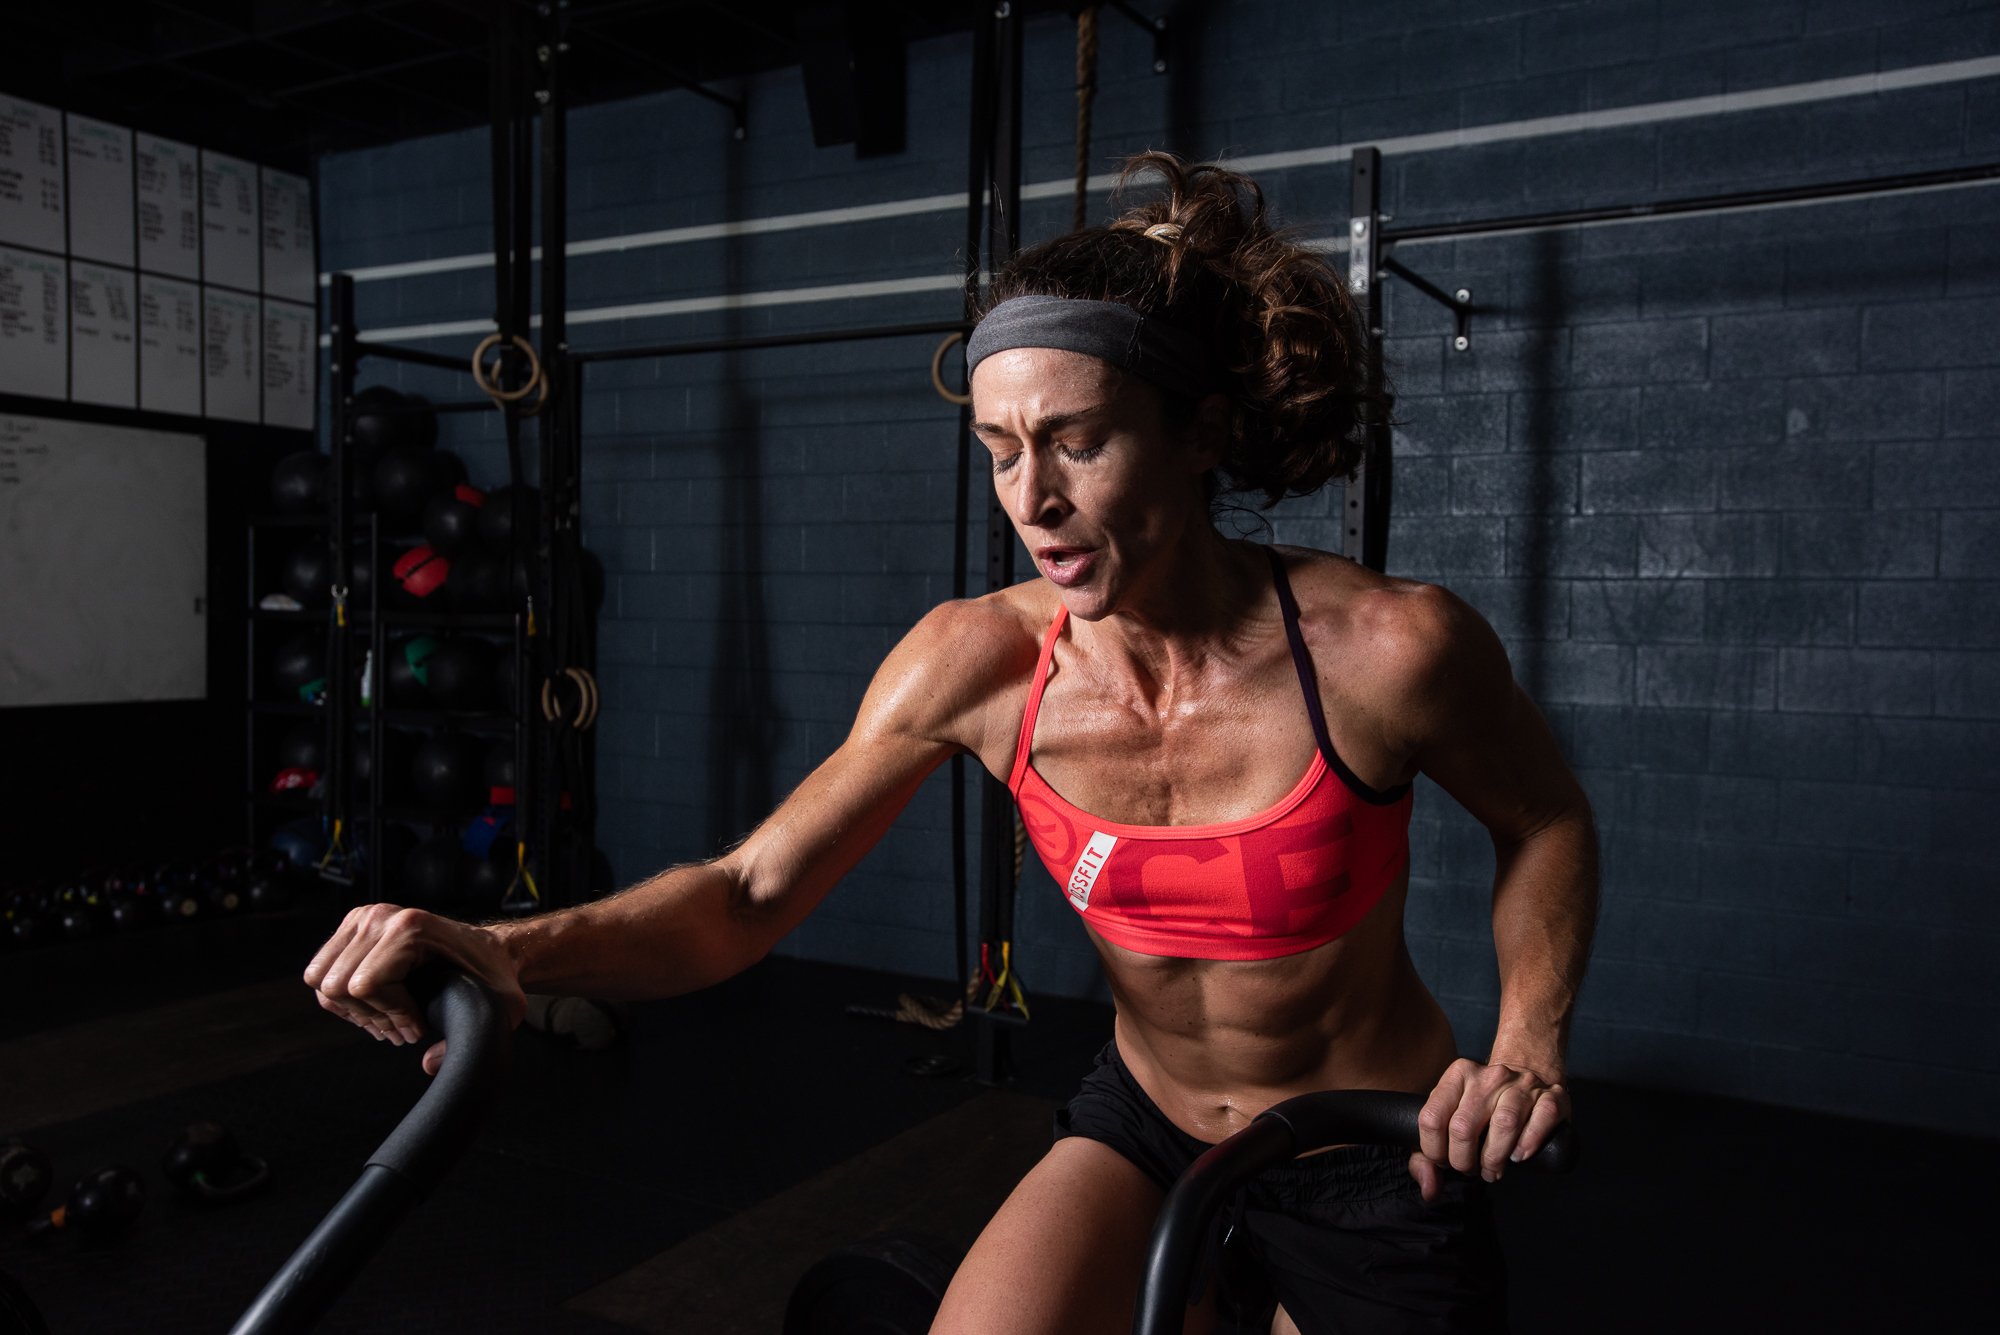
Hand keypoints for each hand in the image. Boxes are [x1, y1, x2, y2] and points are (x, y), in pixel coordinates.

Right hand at [303, 903, 526, 1075]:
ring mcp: (364, 918)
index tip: (416, 1029)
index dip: (389, 1016)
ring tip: (386, 1021)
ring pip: (324, 980)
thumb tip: (429, 1063)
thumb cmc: (492, 975)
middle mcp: (382, 918)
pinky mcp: (354, 926)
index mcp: (411, 929)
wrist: (490, 950)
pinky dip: (341, 997)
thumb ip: (468, 1040)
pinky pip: (321, 971)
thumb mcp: (496, 1007)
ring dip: (353, 1009)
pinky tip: (373, 1007)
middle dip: (371, 1017)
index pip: (366, 985)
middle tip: (399, 1030)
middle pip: (339, 986)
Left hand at [1408, 1056, 1567, 1201]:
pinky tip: (1519, 1156)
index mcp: (1458, 1075)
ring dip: (1494, 1158)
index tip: (1445, 1161)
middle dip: (1464, 1161)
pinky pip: (1541, 1119)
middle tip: (1472, 1170)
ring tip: (1493, 1170)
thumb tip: (1428, 1189)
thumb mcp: (1452, 1116)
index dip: (1435, 1150)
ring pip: (1504, 1124)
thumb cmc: (1485, 1106)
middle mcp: (1488, 1076)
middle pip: (1463, 1127)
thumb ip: (1427, 1153)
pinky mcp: (1552, 1096)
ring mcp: (1522, 1084)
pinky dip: (1528, 1144)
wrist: (1529, 1075)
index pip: (1432, 1118)